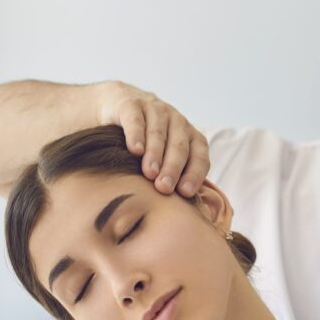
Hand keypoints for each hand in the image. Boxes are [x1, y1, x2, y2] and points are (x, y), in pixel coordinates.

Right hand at [97, 81, 209, 197]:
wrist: (120, 107)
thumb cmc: (146, 143)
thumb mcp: (163, 157)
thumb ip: (173, 178)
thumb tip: (180, 215)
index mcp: (189, 136)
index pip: (199, 155)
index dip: (194, 173)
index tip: (186, 193)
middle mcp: (176, 121)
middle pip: (179, 146)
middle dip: (173, 168)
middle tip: (164, 188)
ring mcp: (155, 110)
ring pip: (158, 133)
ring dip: (155, 154)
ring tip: (149, 174)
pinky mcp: (132, 104)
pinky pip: (136, 120)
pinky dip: (136, 135)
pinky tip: (135, 150)